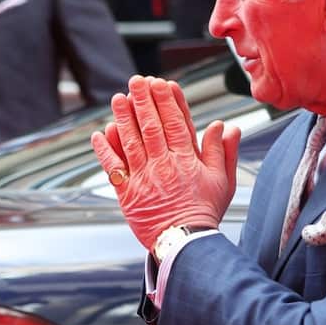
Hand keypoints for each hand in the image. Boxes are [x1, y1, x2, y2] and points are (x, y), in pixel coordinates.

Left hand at [91, 75, 240, 249]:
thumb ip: (223, 152)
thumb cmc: (205, 213)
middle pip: (151, 126)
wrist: (185, 244)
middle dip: (143, 100)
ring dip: (124, 117)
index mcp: (187, 160)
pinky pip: (114, 167)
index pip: (176, 122)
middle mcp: (163, 165)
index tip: (162, 83)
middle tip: (136, 80)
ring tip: (118, 98)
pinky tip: (100, 133)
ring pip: (131, 141)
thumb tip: (224, 126)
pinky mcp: (127, 193)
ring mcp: (143, 178)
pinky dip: (105, 150)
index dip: (168, 100)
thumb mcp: (224, 182)